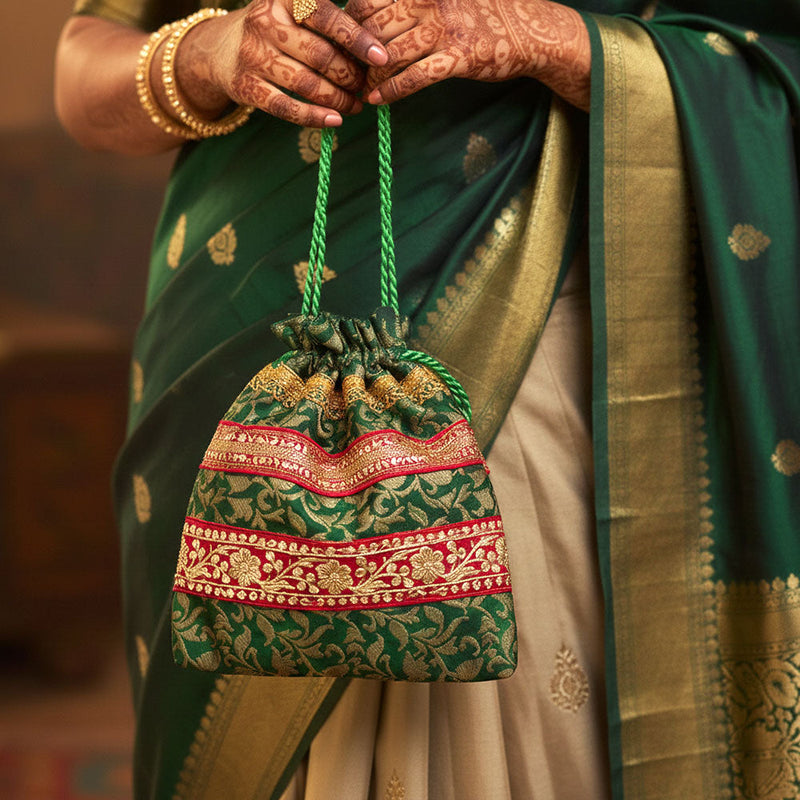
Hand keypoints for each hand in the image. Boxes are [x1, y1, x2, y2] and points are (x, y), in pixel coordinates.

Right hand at [174, 0, 390, 126]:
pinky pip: (285, 107)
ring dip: (337, 100)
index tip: (382, 58)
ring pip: (306, 85)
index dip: (357, 39)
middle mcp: (265, 22)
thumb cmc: (279, 29)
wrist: (223, 48)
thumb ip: (329, 22)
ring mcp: (252, 55)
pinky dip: (313, 117)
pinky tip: (334, 120)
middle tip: (365, 88)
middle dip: (349, 76)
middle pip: (320, 56)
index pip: (327, 17)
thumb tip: (375, 50)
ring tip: (355, 106)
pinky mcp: (245, 86)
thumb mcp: (297, 10)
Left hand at [345, 0, 589, 109]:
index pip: (366, 0)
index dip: (349, 24)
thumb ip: (409, 4)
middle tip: (348, 73)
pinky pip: (415, 77)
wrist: (526, 29)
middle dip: (355, 54)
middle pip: (373, 28)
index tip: (344, 44)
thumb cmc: (477, 13)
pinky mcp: (457, 57)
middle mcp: (428, 1)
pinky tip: (378, 101)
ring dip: (370, 76)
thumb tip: (370, 18)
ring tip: (362, 88)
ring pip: (390, 54)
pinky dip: (392, 91)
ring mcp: (443, 29)